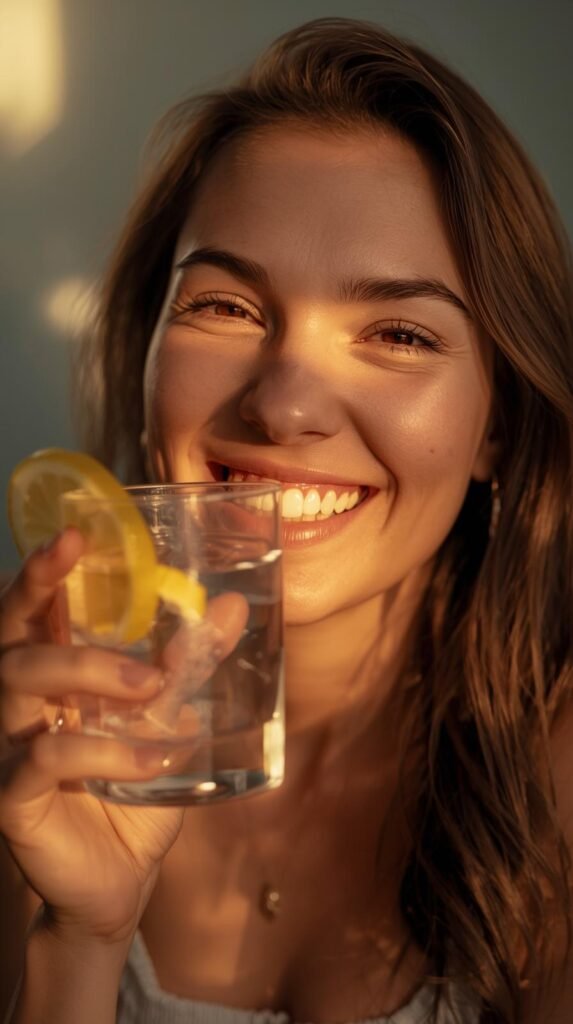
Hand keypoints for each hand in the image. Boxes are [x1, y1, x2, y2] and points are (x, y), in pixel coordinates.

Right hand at [0, 529, 246, 947]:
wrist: (121, 877)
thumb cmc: (135, 787)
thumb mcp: (170, 718)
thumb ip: (191, 665)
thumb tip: (232, 606)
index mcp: (52, 676)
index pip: (33, 610)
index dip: (44, 571)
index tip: (75, 534)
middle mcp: (18, 703)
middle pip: (9, 633)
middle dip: (39, 591)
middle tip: (80, 565)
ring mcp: (5, 747)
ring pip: (19, 681)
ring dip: (90, 670)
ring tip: (151, 686)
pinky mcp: (10, 797)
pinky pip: (44, 756)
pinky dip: (103, 751)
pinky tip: (153, 760)